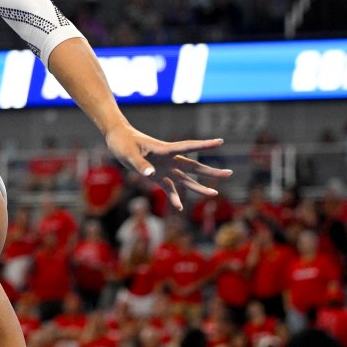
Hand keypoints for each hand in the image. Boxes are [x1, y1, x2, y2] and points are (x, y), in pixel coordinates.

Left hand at [104, 126, 232, 210]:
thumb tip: (151, 174)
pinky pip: (168, 187)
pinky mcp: (156, 174)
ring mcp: (163, 167)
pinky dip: (174, 197)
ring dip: (198, 186)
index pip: (188, 147)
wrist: (117, 139)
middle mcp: (168, 159)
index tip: (220, 141)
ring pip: (185, 178)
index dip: (204, 145)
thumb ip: (140, 164)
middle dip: (210, 171)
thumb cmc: (123, 142)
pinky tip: (180, 207)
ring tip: (214, 194)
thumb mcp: (129, 153)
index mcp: (164, 149)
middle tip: (229, 173)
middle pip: (193, 166)